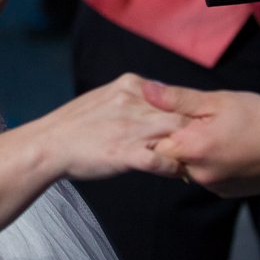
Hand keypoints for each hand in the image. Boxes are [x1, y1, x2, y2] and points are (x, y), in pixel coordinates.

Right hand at [33, 74, 187, 179]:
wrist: (48, 144)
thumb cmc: (76, 124)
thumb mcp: (107, 97)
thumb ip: (133, 97)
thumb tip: (158, 101)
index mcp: (130, 85)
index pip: (173, 95)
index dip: (188, 112)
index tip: (200, 124)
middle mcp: (134, 103)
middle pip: (180, 114)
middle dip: (196, 130)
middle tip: (210, 144)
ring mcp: (131, 129)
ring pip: (175, 135)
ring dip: (189, 149)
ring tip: (199, 160)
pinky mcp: (125, 154)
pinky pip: (160, 162)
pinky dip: (174, 168)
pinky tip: (179, 174)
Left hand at [144, 81, 259, 197]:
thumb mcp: (218, 100)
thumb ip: (178, 99)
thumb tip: (146, 90)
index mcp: (194, 148)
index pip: (155, 142)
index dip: (159, 127)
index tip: (172, 116)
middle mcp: (201, 174)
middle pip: (172, 157)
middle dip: (180, 139)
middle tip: (202, 122)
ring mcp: (215, 187)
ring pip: (191, 167)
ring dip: (197, 152)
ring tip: (221, 133)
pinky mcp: (228, 193)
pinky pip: (209, 177)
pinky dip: (213, 163)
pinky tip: (232, 148)